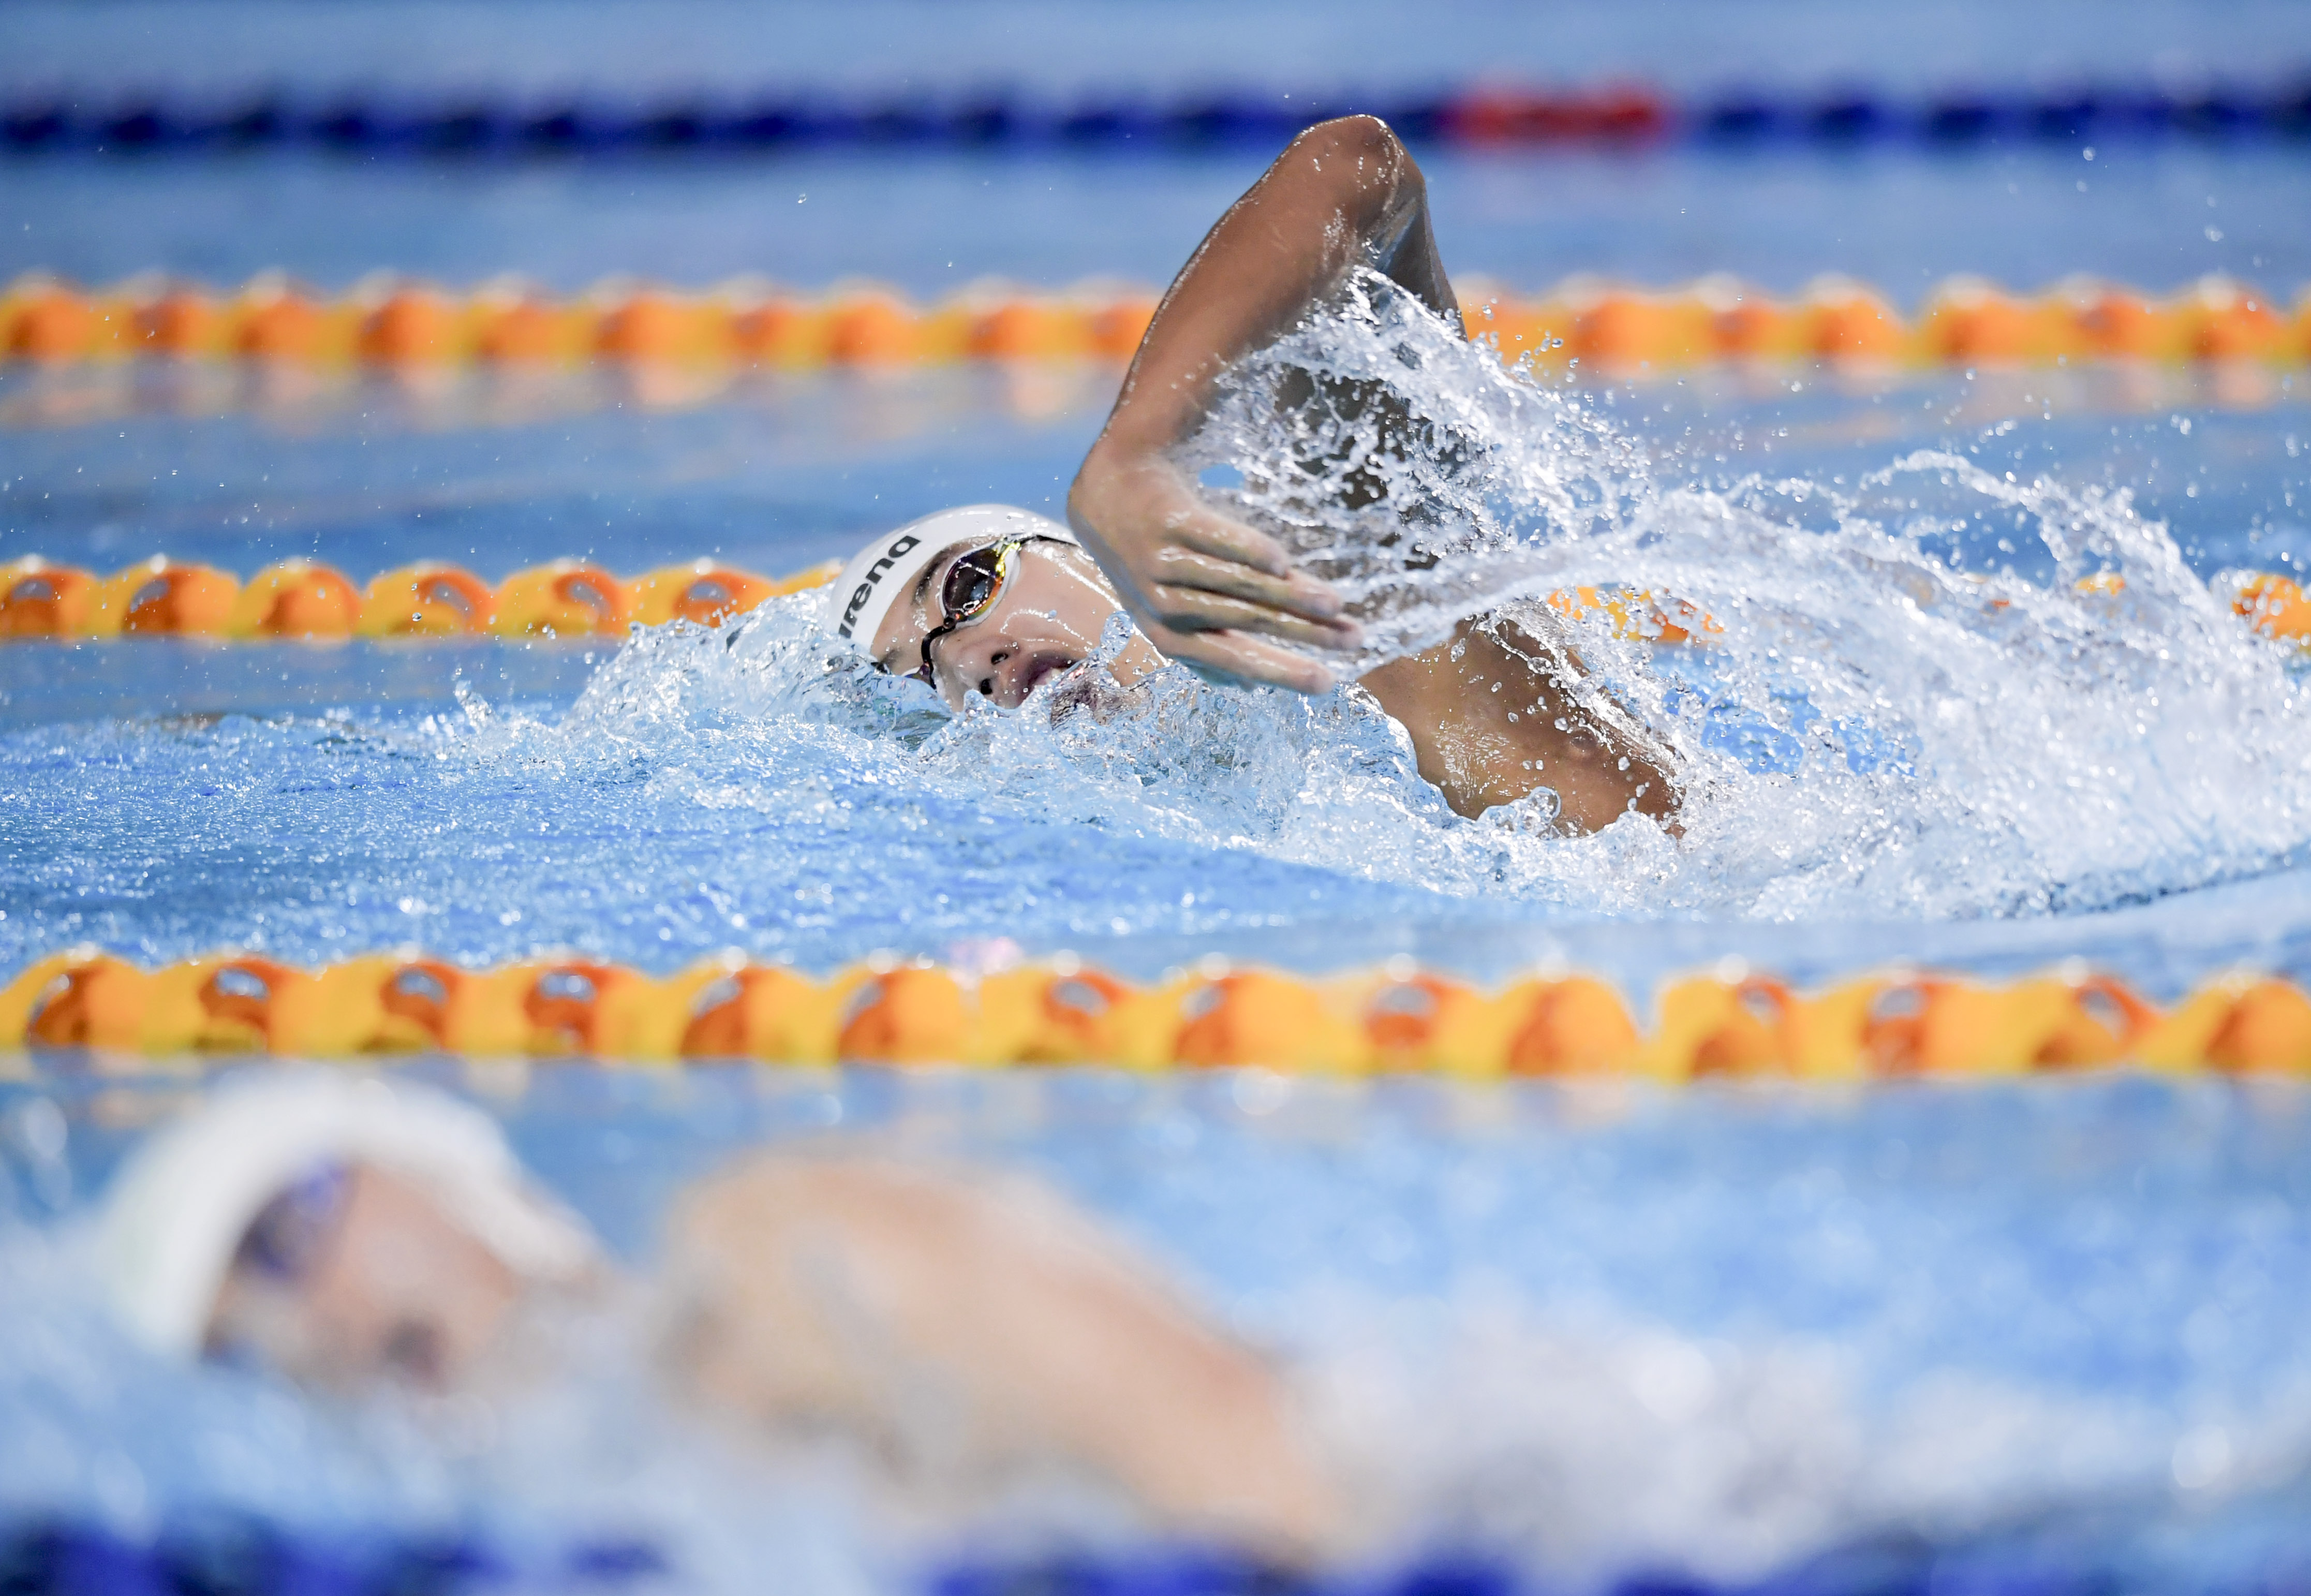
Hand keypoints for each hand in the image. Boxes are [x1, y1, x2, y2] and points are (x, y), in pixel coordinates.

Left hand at [1069, 445, 1359, 693]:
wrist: (1109, 491)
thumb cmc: (1153, 559)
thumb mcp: (1169, 611)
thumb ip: (1206, 643)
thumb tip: (1248, 690)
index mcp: (1169, 636)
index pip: (1234, 660)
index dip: (1281, 672)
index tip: (1327, 682)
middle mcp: (1163, 606)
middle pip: (1244, 624)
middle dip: (1301, 637)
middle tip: (1351, 641)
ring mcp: (1163, 563)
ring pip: (1236, 585)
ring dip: (1289, 597)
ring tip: (1335, 603)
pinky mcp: (1169, 520)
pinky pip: (1215, 539)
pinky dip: (1248, 551)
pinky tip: (1282, 562)